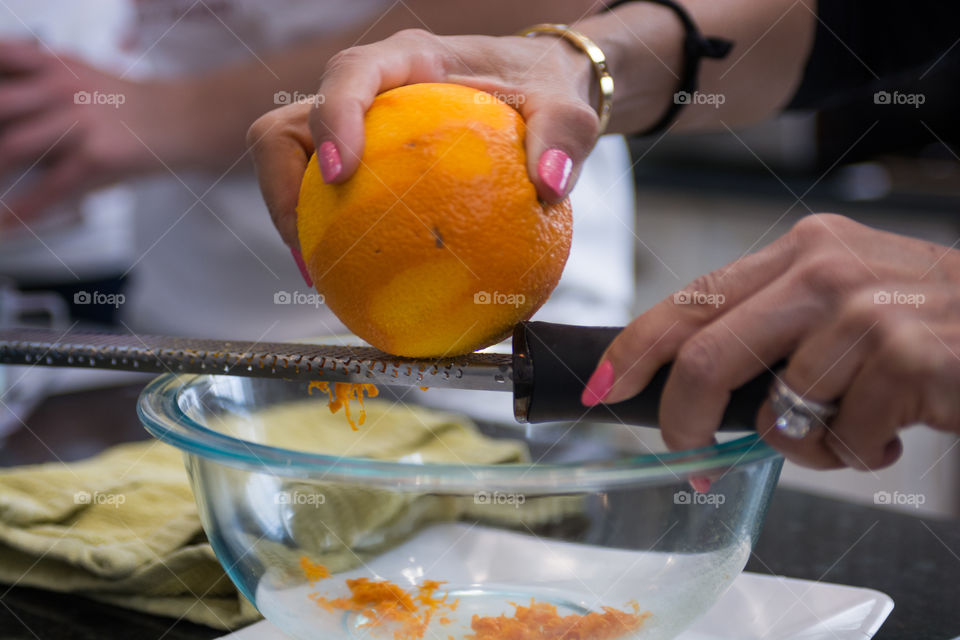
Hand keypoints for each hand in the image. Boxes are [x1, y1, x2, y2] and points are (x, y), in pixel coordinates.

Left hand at [0, 41, 179, 229]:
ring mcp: (80, 123)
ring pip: (13, 147)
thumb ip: (39, 82)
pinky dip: (25, 209)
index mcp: (55, 66)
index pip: (2, 60)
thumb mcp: (82, 77)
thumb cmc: (135, 108)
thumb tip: (5, 109)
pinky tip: (9, 222)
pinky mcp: (97, 157)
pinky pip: (51, 187)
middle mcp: (63, 88)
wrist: (187, 120)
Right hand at [248, 28, 599, 248]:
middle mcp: (368, 91)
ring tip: (318, 273)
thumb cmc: (545, 91)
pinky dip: (321, 233)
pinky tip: (350, 277)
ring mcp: (355, 128)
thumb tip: (550, 186)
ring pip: (289, 166)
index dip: (332, 118)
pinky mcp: (358, 161)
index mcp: (409, 60)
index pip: (350, 73)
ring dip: (288, 217)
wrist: (536, 89)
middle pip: (286, 127)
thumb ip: (564, 138)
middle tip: (309, 246)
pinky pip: (319, 197)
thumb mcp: (567, 109)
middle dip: (280, 186)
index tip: (340, 174)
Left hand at [583, 214, 959, 469]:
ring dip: (806, 448)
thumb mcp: (839, 302)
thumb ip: (770, 331)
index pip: (691, 300)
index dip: (635, 349)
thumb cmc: (921, 324)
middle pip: (708, 355)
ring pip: (780, 412)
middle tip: (690, 454)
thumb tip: (694, 393)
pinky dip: (860, 455)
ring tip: (849, 434)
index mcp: (797, 253)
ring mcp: (864, 312)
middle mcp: (823, 270)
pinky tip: (893, 431)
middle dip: (685, 419)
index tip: (601, 387)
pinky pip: (844, 440)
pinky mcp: (904, 359)